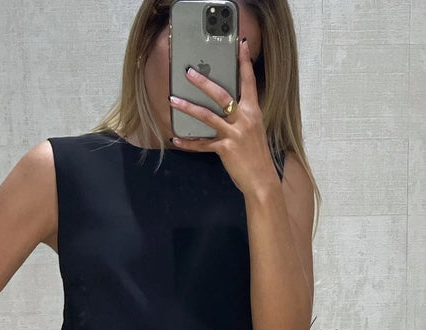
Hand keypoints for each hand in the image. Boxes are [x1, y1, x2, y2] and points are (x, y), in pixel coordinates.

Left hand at [168, 38, 276, 195]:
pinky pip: (202, 143)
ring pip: (207, 116)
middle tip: (189, 73)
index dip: (245, 62)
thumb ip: (242, 117)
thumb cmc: (256, 155)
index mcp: (254, 111)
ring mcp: (234, 134)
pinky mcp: (225, 149)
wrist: (262, 180)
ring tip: (173, 100)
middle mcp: (245, 119)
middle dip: (204, 82)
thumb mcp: (253, 130)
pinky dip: (188, 142)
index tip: (241, 44)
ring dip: (188, 107)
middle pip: (222, 95)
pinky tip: (176, 138)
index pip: (249, 81)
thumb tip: (225, 107)